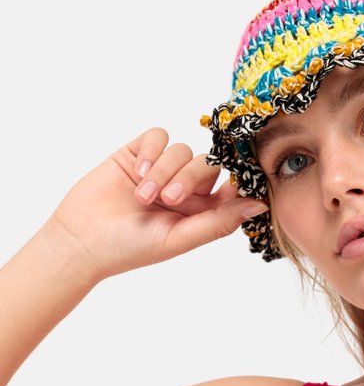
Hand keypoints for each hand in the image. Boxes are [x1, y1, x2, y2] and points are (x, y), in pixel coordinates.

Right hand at [43, 127, 267, 283]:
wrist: (81, 239)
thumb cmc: (131, 248)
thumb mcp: (179, 238)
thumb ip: (219, 222)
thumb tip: (260, 206)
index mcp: (203, 213)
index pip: (232, 186)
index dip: (238, 177)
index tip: (242, 174)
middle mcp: (186, 189)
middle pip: (208, 164)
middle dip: (190, 178)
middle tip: (168, 199)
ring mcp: (162, 170)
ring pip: (182, 150)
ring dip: (163, 171)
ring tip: (142, 196)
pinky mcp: (138, 153)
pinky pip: (158, 136)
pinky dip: (151, 152)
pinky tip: (136, 173)